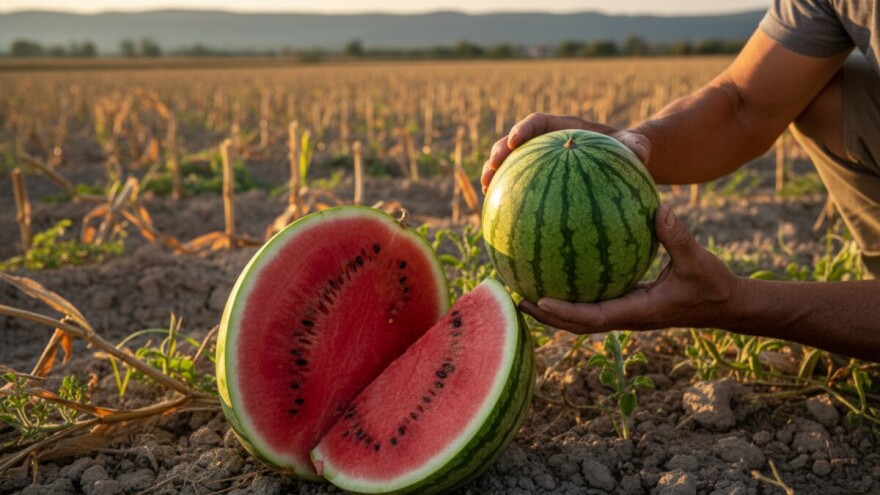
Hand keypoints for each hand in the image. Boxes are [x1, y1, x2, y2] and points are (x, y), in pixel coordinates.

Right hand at [480, 112, 651, 193]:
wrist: (621, 161)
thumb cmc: (628, 150)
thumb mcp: (635, 146)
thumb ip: (636, 146)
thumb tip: (640, 153)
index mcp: (564, 127)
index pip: (539, 122)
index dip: (524, 129)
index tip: (516, 140)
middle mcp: (546, 141)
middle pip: (514, 142)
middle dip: (499, 152)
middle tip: (492, 166)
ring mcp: (540, 160)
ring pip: (510, 163)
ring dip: (493, 173)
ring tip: (485, 189)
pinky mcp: (539, 179)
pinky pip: (520, 185)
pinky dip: (508, 196)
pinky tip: (502, 216)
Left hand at [518, 205, 742, 332]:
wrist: (725, 305)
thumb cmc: (712, 285)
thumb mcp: (698, 260)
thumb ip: (678, 237)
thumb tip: (659, 209)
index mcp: (638, 312)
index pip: (594, 318)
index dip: (565, 312)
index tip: (538, 300)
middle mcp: (626, 316)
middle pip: (577, 324)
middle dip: (546, 316)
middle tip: (516, 300)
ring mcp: (626, 312)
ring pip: (582, 317)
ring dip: (554, 309)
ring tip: (524, 290)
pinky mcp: (629, 303)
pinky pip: (594, 301)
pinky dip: (574, 295)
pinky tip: (560, 270)